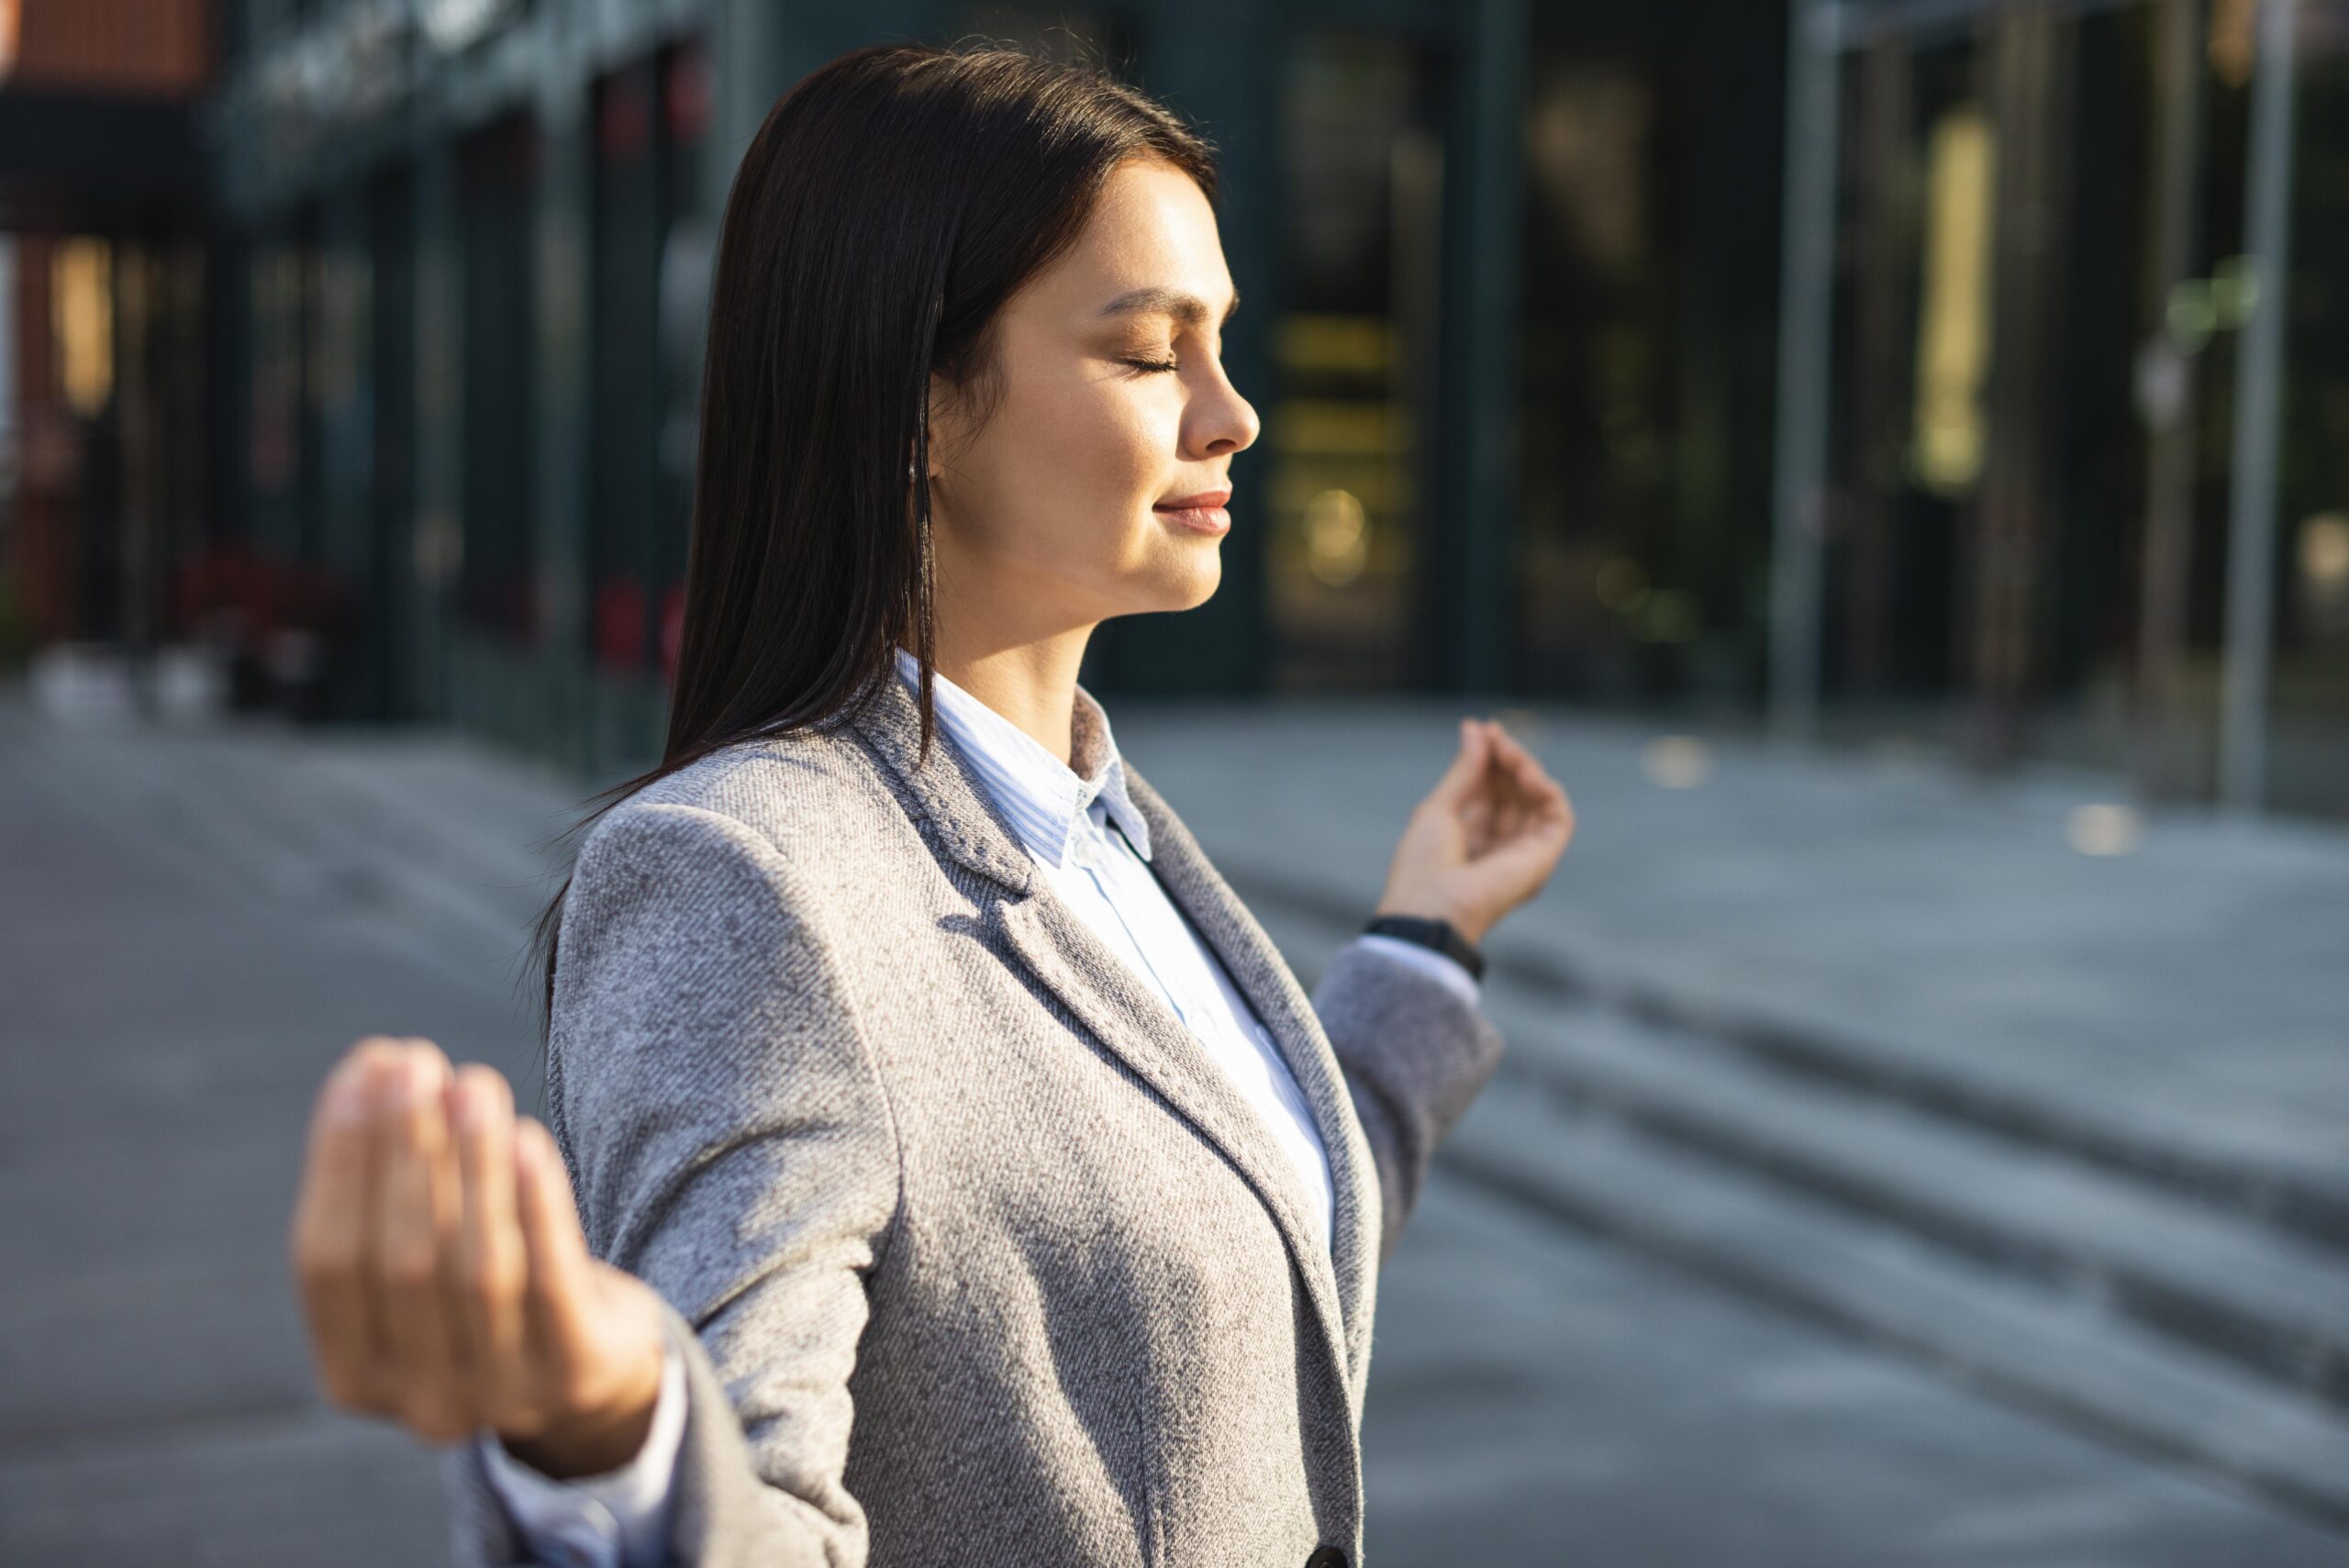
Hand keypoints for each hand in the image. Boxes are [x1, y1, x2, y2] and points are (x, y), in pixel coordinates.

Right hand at [287, 1037, 668, 1477]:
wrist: (590, 1372)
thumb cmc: (485, 1285)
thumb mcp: (424, 1253)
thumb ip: (389, 1179)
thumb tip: (374, 1063)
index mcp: (352, 1377)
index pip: (326, 1263)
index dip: (340, 1162)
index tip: (360, 1073)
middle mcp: (419, 1403)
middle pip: (403, 1262)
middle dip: (407, 1151)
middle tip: (417, 1062)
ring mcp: (501, 1398)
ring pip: (479, 1269)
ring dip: (474, 1166)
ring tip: (474, 1083)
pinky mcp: (575, 1375)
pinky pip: (553, 1283)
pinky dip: (538, 1207)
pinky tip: (528, 1139)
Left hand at [1374, 717, 1574, 946]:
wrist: (1432, 907)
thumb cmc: (1424, 864)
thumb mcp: (1440, 807)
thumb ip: (1465, 769)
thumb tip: (1476, 728)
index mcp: (1470, 838)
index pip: (1491, 789)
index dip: (1491, 757)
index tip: (1485, 728)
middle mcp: (1499, 846)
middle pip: (1515, 790)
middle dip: (1508, 758)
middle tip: (1496, 736)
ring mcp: (1523, 853)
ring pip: (1538, 799)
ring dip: (1526, 768)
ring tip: (1508, 752)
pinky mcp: (1543, 858)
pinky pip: (1558, 817)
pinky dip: (1547, 790)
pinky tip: (1526, 774)